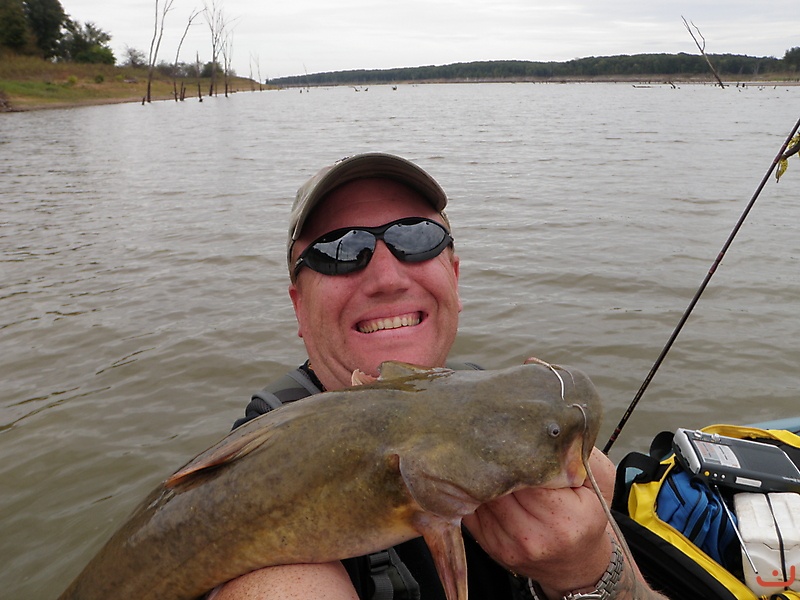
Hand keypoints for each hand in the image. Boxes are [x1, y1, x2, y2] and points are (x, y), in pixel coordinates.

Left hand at [462, 447, 615, 593]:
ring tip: (482, 451)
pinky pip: (471, 511)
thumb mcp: (600, 482)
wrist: (577, 565)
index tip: (514, 432)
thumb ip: (581, 453)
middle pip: (500, 486)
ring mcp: (508, 545)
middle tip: (490, 434)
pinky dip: (472, 492)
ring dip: (479, 474)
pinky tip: (477, 477)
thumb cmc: (587, 517)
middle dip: (495, 460)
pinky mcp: (490, 547)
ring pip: (482, 496)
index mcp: (564, 519)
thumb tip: (556, 425)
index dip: (518, 452)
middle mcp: (533, 537)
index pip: (529, 477)